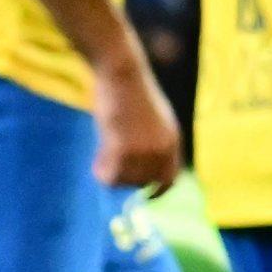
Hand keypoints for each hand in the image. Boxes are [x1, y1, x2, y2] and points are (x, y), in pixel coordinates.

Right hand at [93, 51, 181, 195]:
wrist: (122, 74)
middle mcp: (163, 149)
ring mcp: (144, 150)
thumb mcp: (150, 118)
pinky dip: (101, 170)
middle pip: (142, 183)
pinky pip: (110, 176)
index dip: (157, 190)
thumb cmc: (129, 92)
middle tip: (109, 161)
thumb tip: (138, 167)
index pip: (170, 178)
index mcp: (172, 140)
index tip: (144, 196)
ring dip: (111, 172)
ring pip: (124, 180)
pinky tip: (98, 154)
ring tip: (103, 151)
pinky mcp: (123, 149)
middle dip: (125, 178)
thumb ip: (150, 142)